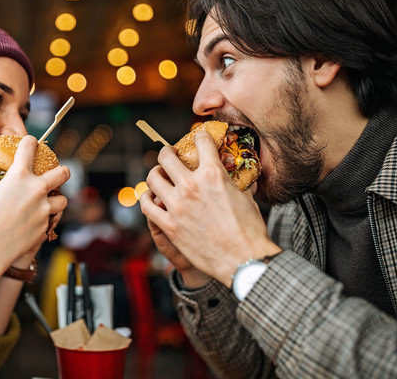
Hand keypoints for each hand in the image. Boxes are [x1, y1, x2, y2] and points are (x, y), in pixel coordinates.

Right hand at [0, 136, 69, 270]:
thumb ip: (9, 188)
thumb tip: (12, 189)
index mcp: (18, 175)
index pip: (28, 148)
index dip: (30, 143)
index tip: (32, 143)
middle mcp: (35, 188)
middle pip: (62, 173)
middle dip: (63, 172)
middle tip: (62, 173)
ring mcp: (43, 208)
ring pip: (63, 200)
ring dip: (56, 201)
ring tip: (49, 204)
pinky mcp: (45, 226)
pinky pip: (51, 220)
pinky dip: (45, 221)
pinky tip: (35, 225)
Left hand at [140, 131, 279, 286]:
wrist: (243, 260)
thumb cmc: (250, 231)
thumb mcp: (246, 198)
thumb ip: (237, 183)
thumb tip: (243, 176)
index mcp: (213, 174)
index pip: (201, 142)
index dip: (199, 136)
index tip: (198, 138)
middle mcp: (192, 185)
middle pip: (166, 156)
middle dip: (167, 152)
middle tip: (169, 154)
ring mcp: (178, 205)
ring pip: (153, 178)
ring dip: (155, 174)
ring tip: (158, 175)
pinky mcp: (169, 225)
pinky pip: (147, 206)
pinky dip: (146, 199)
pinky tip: (151, 198)